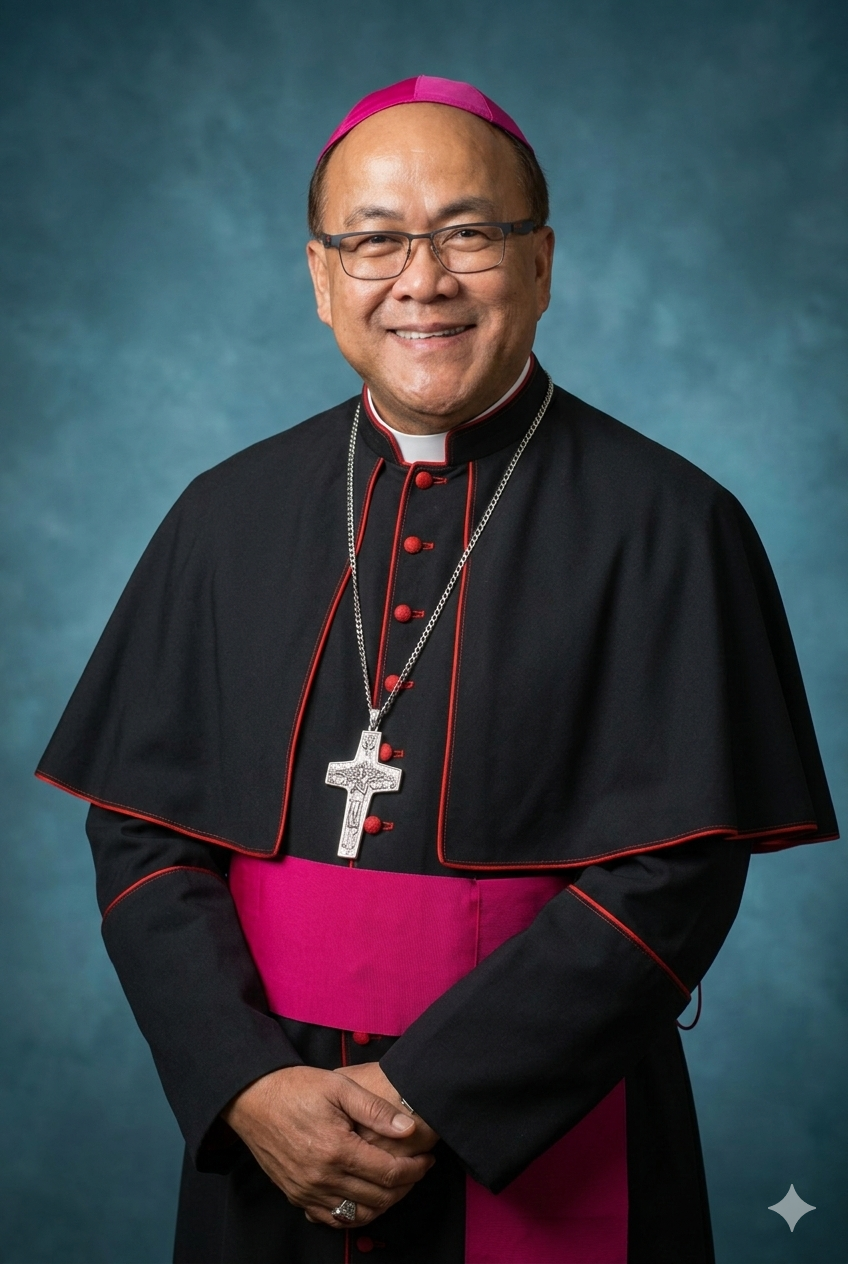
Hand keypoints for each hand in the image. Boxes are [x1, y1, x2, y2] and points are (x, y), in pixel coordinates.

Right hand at [222, 1065, 434, 1227]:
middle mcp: (322, 1177)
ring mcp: (307, 1191)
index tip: (427, 1159)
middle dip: (405, 1186)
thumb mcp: (340, 1087)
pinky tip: (365, 1195)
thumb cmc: (297, 1087)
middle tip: (416, 1170)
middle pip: (378, 1198)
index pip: (389, 1173)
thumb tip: (408, 1128)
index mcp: (336, 1150)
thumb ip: (375, 1109)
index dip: (415, 1170)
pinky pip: (331, 1218)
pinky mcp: (296, 1195)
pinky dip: (354, 1213)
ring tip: (395, 1183)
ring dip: (383, 1203)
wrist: (253, 1098)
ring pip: (357, 1215)